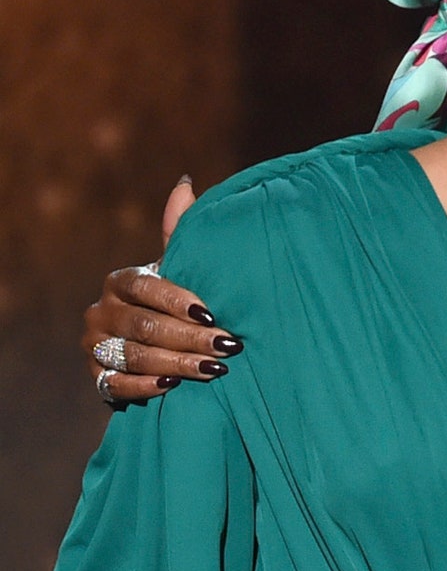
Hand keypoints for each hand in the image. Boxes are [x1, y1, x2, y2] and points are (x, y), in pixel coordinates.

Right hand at [84, 178, 242, 402]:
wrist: (158, 348)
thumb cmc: (177, 303)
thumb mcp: (179, 269)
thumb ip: (181, 233)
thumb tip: (186, 184)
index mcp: (122, 281)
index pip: (146, 288)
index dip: (178, 302)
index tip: (213, 315)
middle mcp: (101, 311)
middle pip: (144, 326)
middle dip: (190, 338)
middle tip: (228, 347)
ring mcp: (95, 345)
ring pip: (135, 356)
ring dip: (177, 363)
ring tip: (215, 369)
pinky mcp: (97, 377)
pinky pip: (116, 385)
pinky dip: (146, 386)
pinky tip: (174, 386)